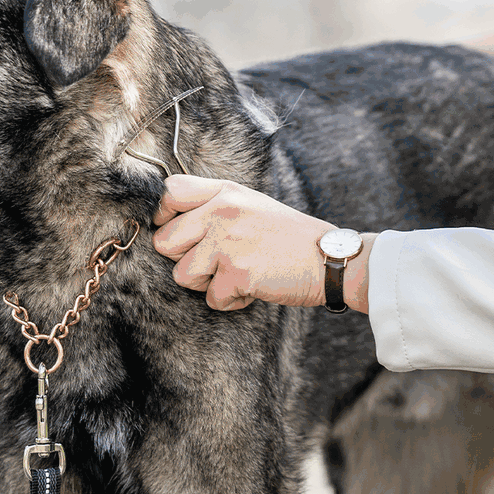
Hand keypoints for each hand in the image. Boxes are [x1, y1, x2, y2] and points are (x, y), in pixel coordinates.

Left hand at [153, 175, 366, 311]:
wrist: (330, 259)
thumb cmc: (291, 236)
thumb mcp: (252, 204)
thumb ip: (215, 207)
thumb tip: (173, 222)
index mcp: (225, 192)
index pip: (169, 192)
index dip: (163, 216)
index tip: (179, 232)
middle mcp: (221, 212)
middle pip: (164, 242)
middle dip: (183, 259)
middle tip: (212, 263)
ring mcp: (227, 243)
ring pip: (182, 274)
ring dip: (206, 284)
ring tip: (235, 275)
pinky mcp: (236, 274)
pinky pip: (211, 298)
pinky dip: (230, 301)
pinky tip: (252, 288)